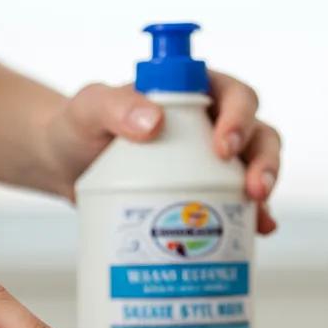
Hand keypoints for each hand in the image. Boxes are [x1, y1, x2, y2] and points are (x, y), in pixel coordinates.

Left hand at [40, 73, 281, 232]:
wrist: (63, 165)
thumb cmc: (78, 128)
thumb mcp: (88, 108)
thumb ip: (114, 105)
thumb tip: (153, 123)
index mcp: (194, 92)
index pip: (234, 96)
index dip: (239, 118)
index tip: (223, 147)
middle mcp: (210, 124)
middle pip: (256, 135)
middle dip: (263, 162)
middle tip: (253, 190)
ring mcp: (208, 162)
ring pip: (252, 169)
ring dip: (263, 191)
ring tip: (259, 217)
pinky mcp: (197, 194)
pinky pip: (233, 204)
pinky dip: (249, 218)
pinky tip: (257, 234)